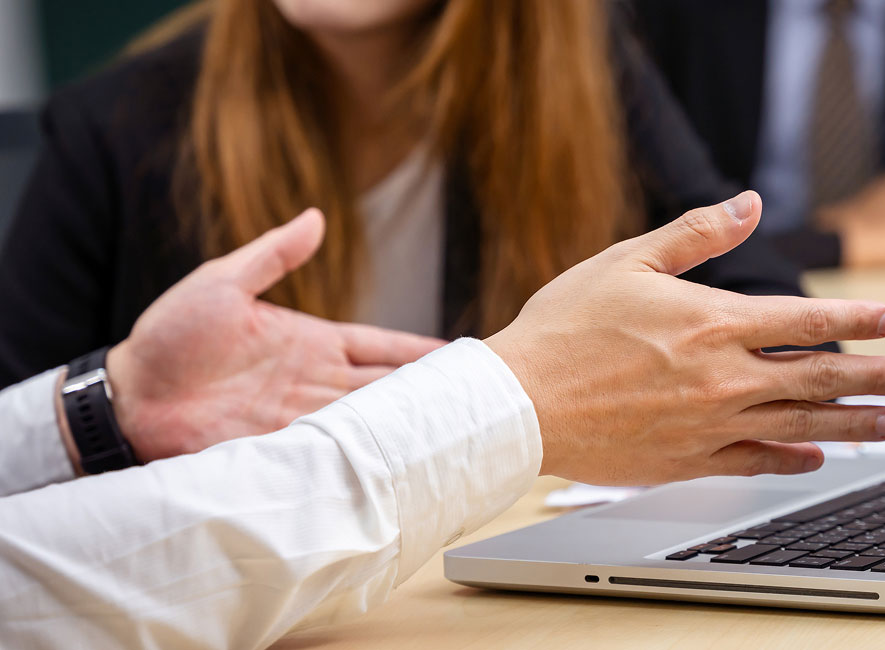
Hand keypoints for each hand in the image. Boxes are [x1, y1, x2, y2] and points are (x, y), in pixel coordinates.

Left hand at [102, 209, 444, 463]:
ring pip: (370, 419)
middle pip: (387, 386)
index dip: (420, 349)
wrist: (128, 396)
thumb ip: (273, 254)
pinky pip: (335, 451)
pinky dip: (368, 455)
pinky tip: (400, 458)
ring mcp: (302, 415)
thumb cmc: (169, 335)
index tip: (461, 353)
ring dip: (408, 425)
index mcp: (311, 340)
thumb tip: (315, 217)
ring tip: (453, 428)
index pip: (381, 345)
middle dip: (430, 392)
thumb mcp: (223, 281)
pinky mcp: (282, 445)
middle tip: (477, 395)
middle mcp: (315, 380)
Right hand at [486, 191, 884, 485]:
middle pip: (818, 378)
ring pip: (800, 425)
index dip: (857, 321)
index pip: (807, 322)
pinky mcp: (688, 460)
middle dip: (874, 376)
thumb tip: (749, 204)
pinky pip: (755, 461)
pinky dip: (792, 459)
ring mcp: (710, 423)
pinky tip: (816, 457)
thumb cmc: (565, 329)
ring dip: (852, 423)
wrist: (520, 404)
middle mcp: (723, 377)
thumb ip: (697, 232)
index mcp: (713, 323)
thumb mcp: (629, 260)